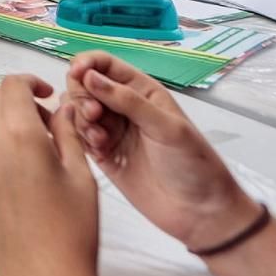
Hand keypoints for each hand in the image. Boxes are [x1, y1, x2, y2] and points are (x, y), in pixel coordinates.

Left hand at [0, 75, 109, 275]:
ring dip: (10, 129)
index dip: (31, 82)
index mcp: (16, 133)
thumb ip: (67, 131)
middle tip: (51, 128)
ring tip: (40, 160)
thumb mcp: (80, 173)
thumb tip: (62, 106)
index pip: (12, 85)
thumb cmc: (70, 228)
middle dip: (23, 105)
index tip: (48, 93)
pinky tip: (21, 181)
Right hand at [66, 52, 259, 250]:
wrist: (199, 212)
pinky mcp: (101, 155)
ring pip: (76, 110)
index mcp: (142, 91)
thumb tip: (89, 75)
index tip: (77, 74)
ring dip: (80, 119)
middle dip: (82, 94)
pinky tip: (99, 150)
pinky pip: (77, 136)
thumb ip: (126, 100)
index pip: (105, 64)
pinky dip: (80, 138)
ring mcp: (110, 130)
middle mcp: (123, 107)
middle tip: (94, 114)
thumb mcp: (166, 126)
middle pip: (84, 85)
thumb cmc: (194, 164)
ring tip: (99, 138)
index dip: (87, 63)